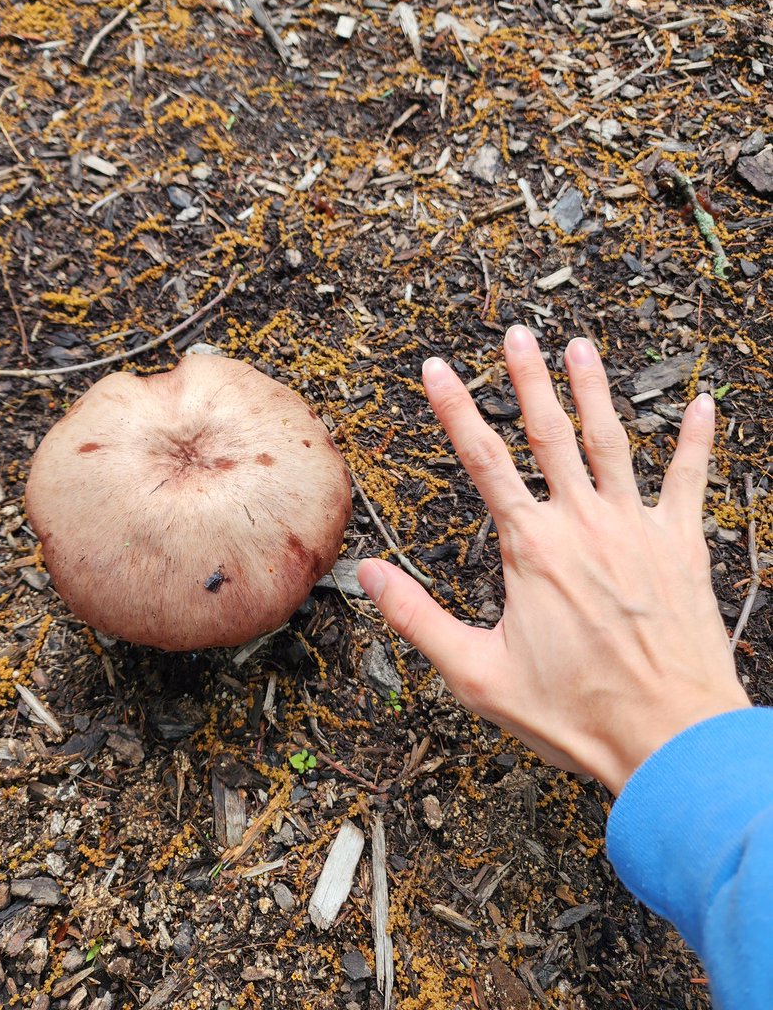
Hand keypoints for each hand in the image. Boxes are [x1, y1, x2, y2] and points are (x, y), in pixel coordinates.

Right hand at [358, 326, 748, 794]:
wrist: (670, 739)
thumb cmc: (574, 714)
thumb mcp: (477, 675)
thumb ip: (418, 619)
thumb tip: (367, 575)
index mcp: (531, 548)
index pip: (481, 460)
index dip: (454, 409)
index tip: (437, 367)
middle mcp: (583, 524)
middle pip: (549, 434)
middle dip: (528, 379)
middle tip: (518, 333)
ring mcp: (637, 530)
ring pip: (612, 443)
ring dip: (595, 391)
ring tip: (582, 346)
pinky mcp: (682, 547)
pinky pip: (689, 481)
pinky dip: (697, 441)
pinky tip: (705, 404)